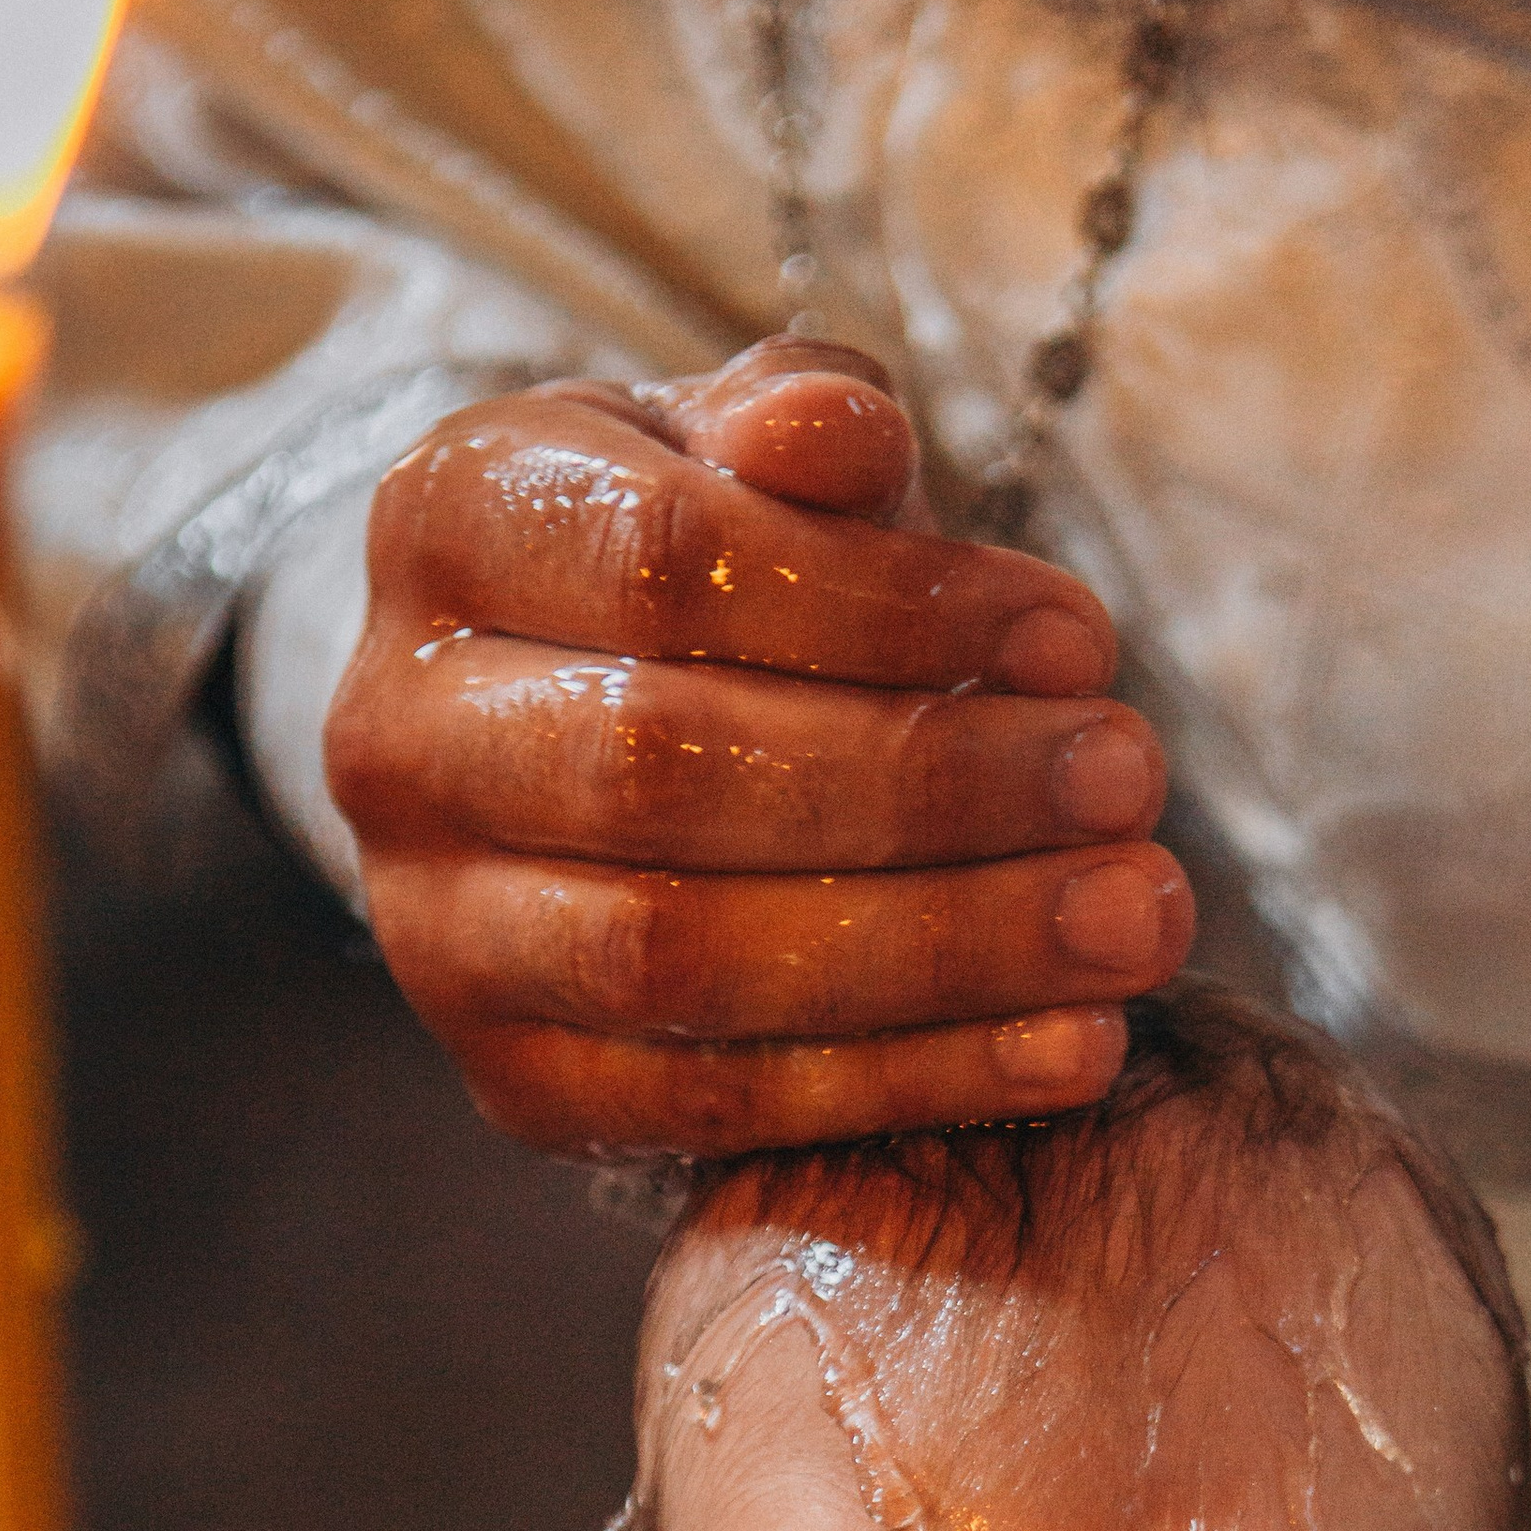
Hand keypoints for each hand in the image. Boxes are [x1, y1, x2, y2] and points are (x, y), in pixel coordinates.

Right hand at [326, 338, 1194, 1154]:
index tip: (1078, 638)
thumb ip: (805, 428)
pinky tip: (1072, 1049)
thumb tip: (835, 436)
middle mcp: (397, 733)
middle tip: (1130, 781)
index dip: (890, 606)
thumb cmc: (712, 575)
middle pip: (668, 771)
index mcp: (448, 524)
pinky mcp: (516, 1084)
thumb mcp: (752, 457)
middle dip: (930, 784)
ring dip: (942, 950)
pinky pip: (717, 1102)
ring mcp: (439, 929)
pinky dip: (912, 1081)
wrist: (589, 744)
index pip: (664, 564)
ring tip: (1132, 923)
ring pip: (686, 958)